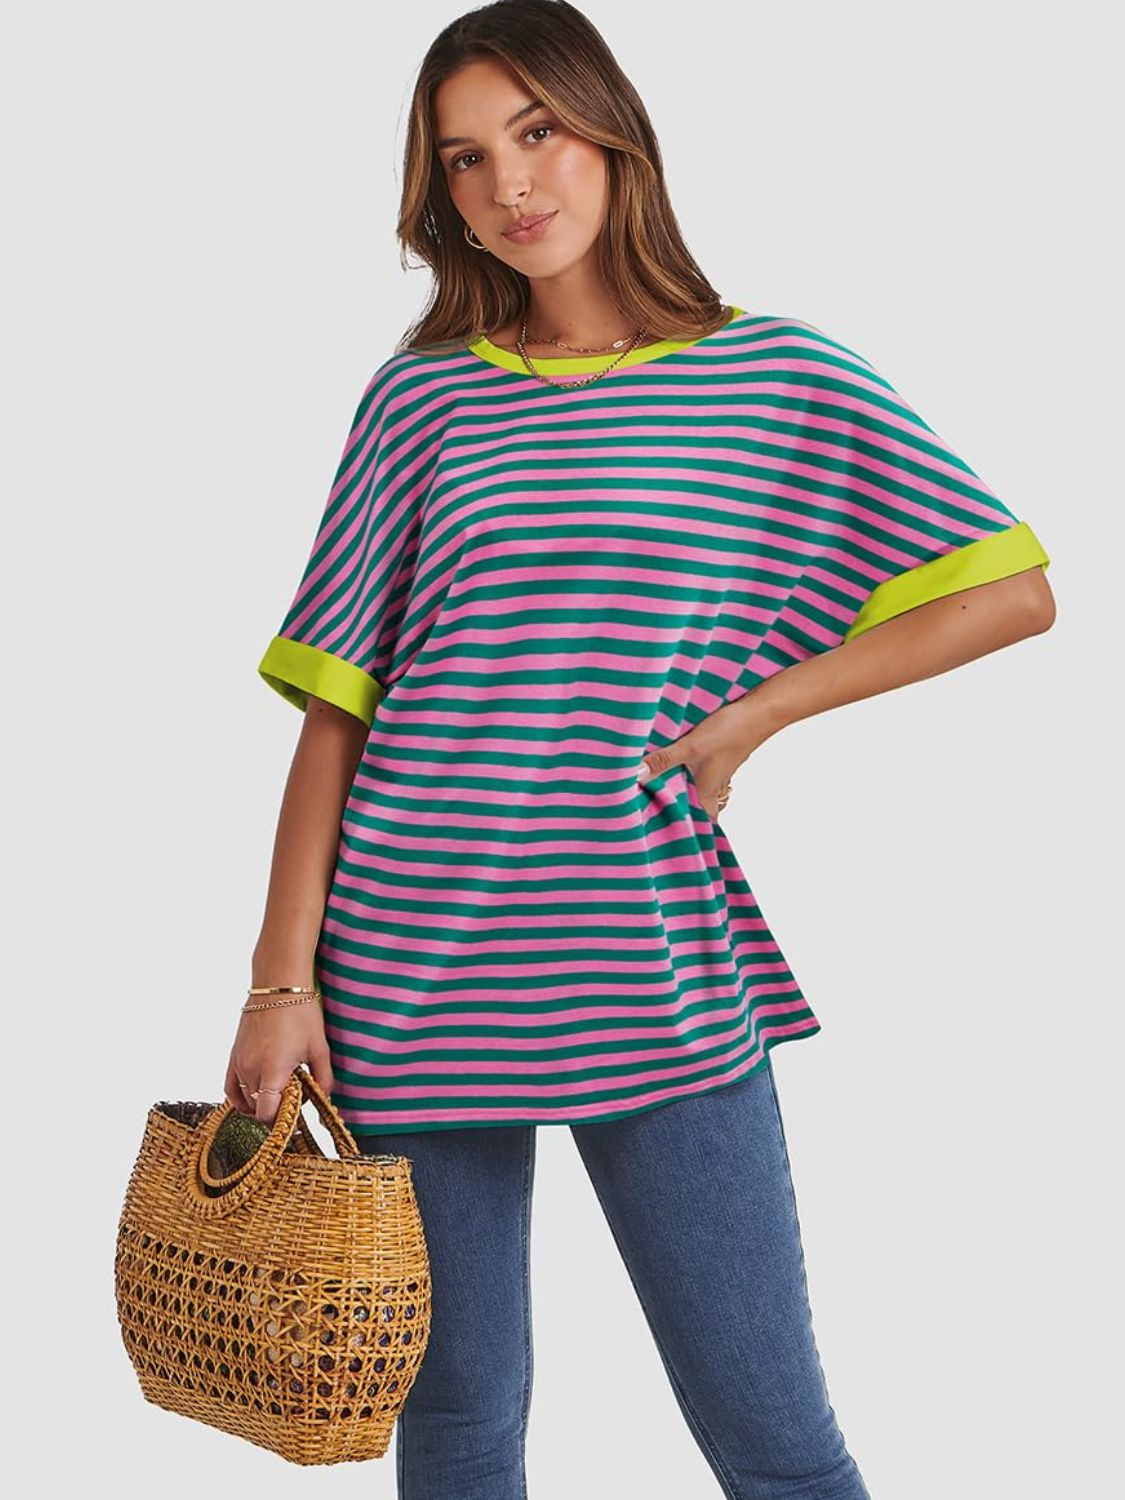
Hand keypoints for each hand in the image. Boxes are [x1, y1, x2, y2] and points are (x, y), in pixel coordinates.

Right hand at [224, 999, 334, 1125]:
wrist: (278, 986)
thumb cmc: (301, 1014)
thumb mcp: (320, 1048)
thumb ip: (323, 1080)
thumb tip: (324, 1101)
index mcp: (273, 1070)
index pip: (268, 1115)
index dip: (282, 1122)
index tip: (296, 1118)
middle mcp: (251, 1070)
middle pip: (258, 1110)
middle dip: (276, 1112)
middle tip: (293, 1101)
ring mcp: (238, 1063)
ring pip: (245, 1101)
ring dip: (261, 1104)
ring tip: (279, 1094)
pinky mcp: (233, 1056)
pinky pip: (231, 1089)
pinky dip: (241, 1098)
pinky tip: (256, 1096)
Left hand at [635, 689, 768, 820]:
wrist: (758, 711)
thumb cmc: (730, 733)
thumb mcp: (691, 747)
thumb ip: (664, 760)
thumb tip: (636, 775)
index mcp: (706, 794)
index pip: (697, 824)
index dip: (684, 831)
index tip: (661, 835)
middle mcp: (711, 788)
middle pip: (690, 807)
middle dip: (671, 810)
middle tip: (645, 812)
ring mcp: (713, 773)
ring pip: (691, 789)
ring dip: (675, 789)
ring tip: (648, 789)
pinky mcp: (712, 758)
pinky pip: (692, 773)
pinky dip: (680, 773)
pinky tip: (665, 764)